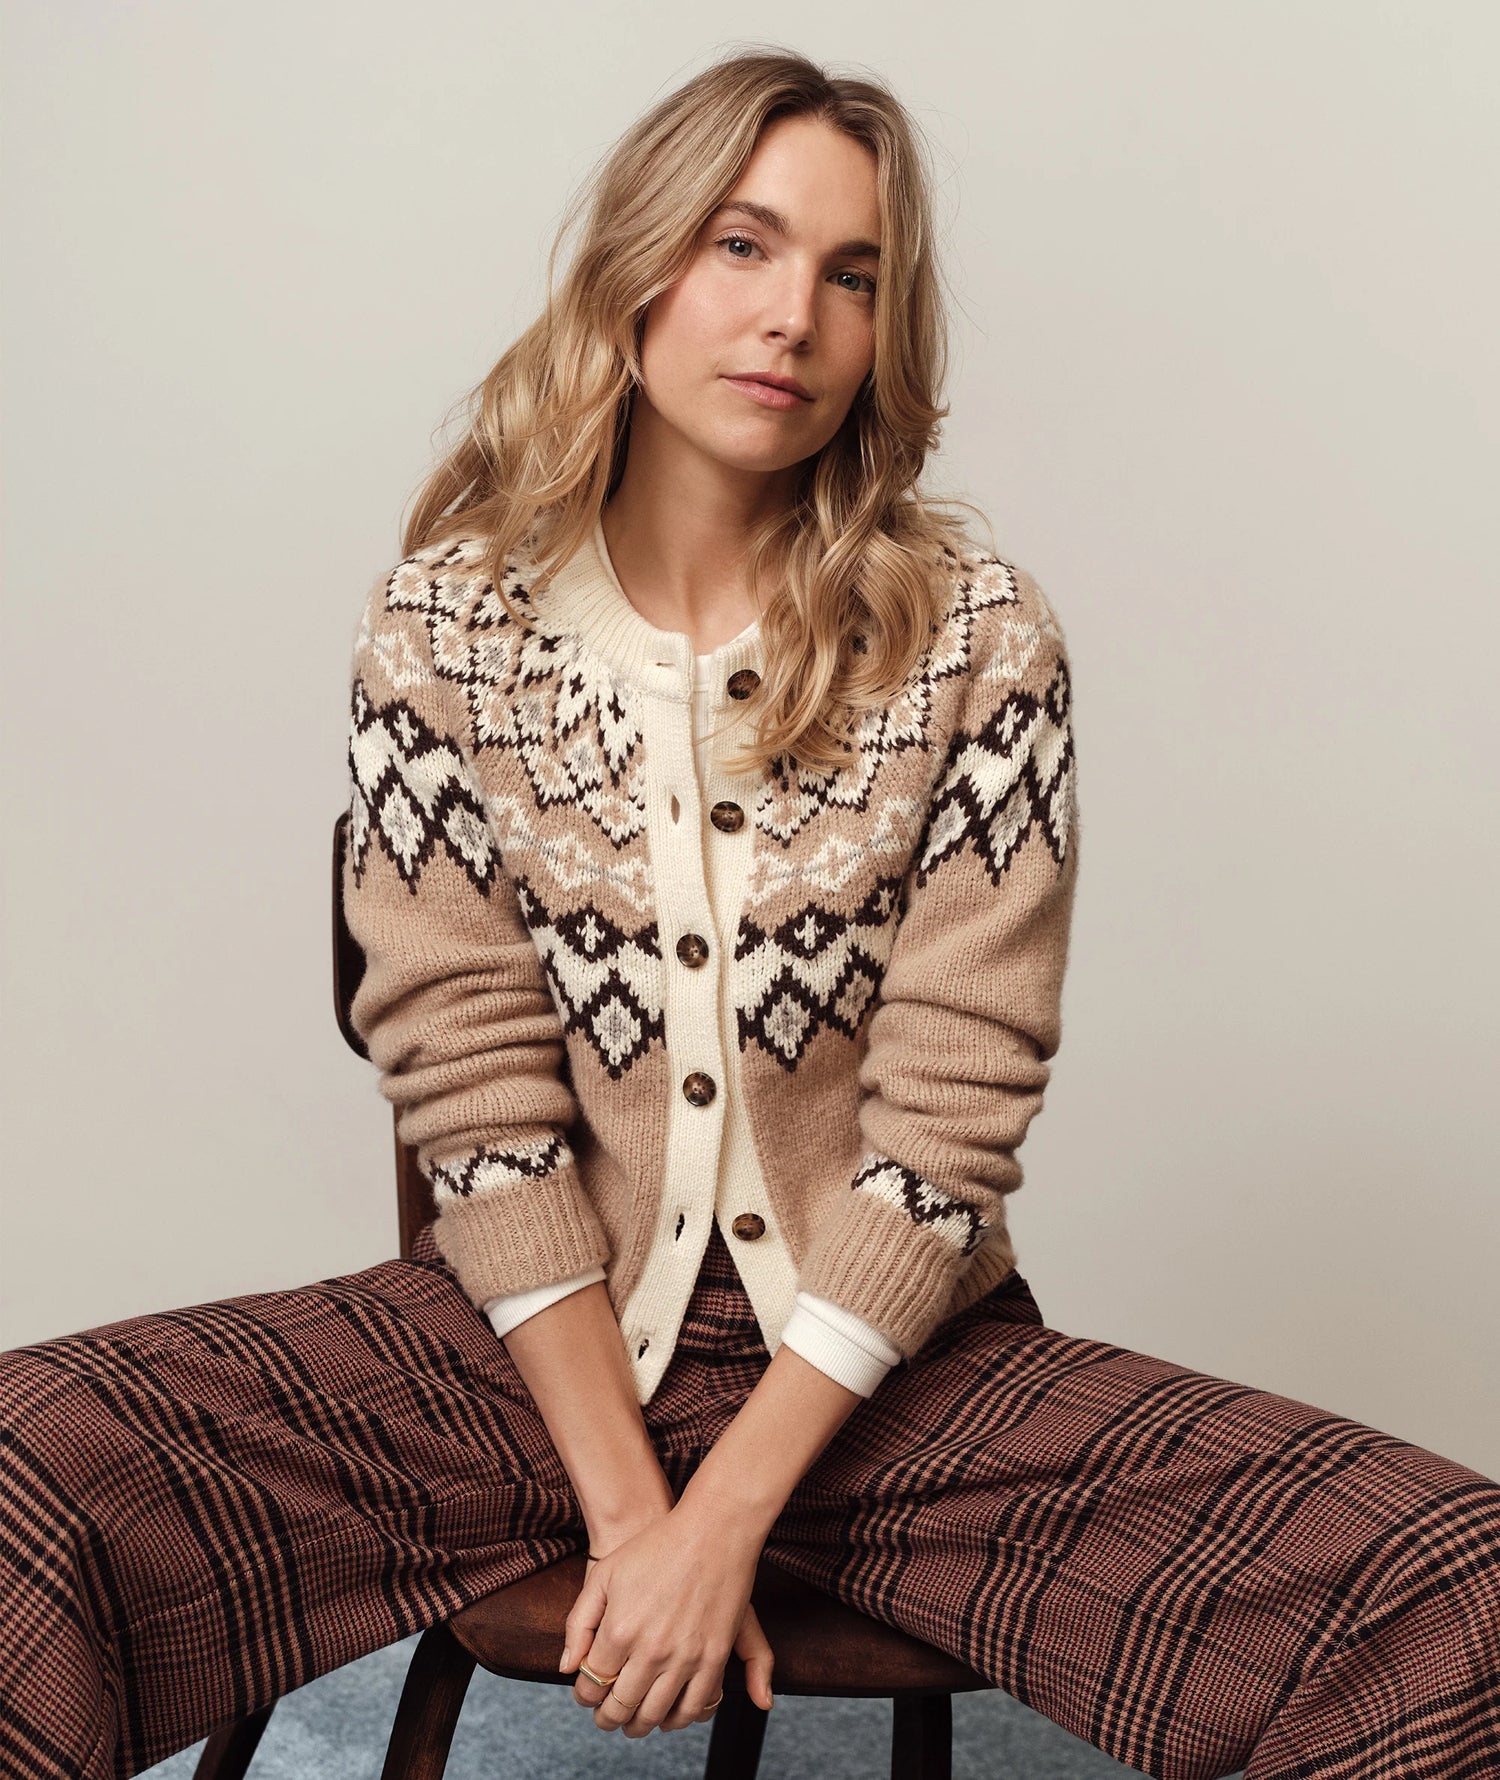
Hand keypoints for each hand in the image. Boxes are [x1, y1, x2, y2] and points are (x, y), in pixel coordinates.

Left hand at [560, 1497, 774, 1735]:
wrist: (711, 1531)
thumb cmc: (655, 1548)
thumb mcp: (604, 1575)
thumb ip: (578, 1624)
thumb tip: (567, 1668)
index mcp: (619, 1630)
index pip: (591, 1686)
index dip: (584, 1697)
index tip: (587, 1695)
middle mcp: (651, 1650)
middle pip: (621, 1708)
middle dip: (608, 1718)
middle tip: (606, 1717)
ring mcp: (685, 1657)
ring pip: (656, 1715)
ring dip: (639, 1725)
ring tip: (633, 1722)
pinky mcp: (715, 1658)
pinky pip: (695, 1707)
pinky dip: (678, 1720)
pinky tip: (669, 1714)